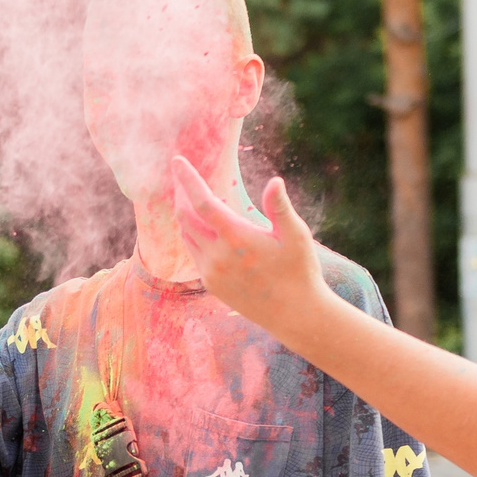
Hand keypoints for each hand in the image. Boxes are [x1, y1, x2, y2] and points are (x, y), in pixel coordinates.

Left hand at [169, 160, 330, 328]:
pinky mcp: (211, 285)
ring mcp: (211, 273)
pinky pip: (194, 255)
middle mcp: (217, 256)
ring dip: (186, 217)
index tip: (177, 161)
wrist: (295, 315)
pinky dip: (194, 237)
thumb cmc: (300, 271)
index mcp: (236, 238)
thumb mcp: (296, 236)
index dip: (187, 179)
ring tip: (193, 201)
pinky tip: (204, 230)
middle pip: (185, 218)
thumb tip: (274, 181)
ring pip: (187, 237)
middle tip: (184, 178)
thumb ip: (280, 208)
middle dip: (182, 195)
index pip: (202, 202)